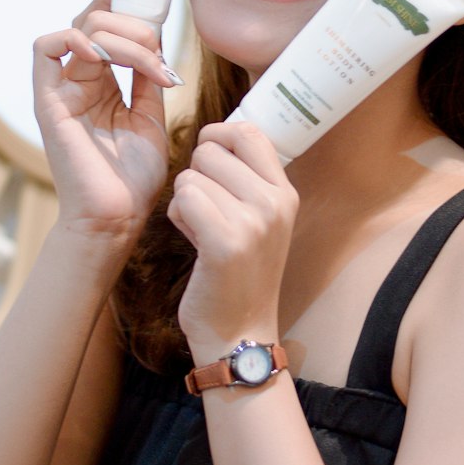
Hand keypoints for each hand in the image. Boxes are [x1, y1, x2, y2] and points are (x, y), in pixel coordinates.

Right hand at [32, 0, 176, 235]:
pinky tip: (104, 56)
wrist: (118, 218)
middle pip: (96, 17)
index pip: (102, 24)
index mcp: (99, 81)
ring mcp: (61, 88)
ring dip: (122, 36)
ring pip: (81, 25)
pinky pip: (46, 47)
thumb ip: (146, 76)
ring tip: (150, 65)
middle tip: (158, 47)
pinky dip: (76, 39)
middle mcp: (77, 79)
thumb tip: (155, 38)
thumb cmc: (132, 178)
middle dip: (134, 19)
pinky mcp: (47, 100)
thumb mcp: (151, 116)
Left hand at [168, 122, 298, 358]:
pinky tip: (192, 239)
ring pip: (191, 176)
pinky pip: (183, 199)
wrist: (240, 332)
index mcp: (285, 193)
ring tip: (202, 229)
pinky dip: (178, 217)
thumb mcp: (260, 220)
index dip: (219, 135)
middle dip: (196, 175)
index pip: (249, 132)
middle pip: (211, 150)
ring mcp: (253, 223)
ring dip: (184, 200)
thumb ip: (246, 179)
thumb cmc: (239, 273)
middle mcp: (274, 203)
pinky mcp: (226, 243)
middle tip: (207, 211)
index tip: (209, 157)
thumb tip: (217, 135)